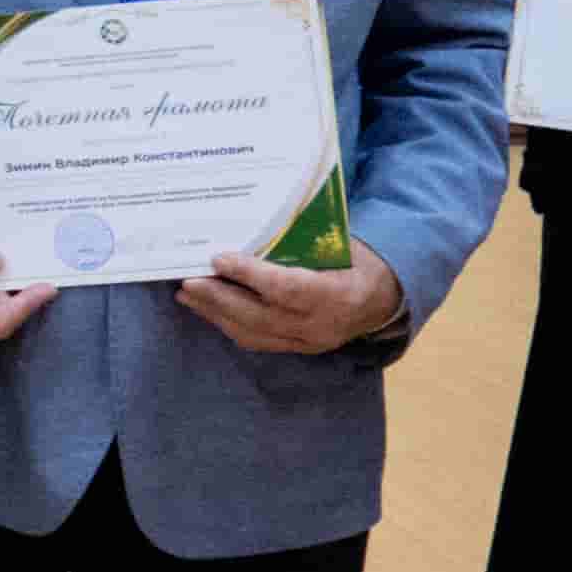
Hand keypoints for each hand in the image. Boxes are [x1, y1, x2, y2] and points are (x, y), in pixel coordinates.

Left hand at [182, 239, 402, 357]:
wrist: (384, 299)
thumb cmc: (357, 261)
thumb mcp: (341, 244)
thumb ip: (303, 240)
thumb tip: (253, 221)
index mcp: (339, 294)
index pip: (286, 288)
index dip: (250, 275)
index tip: (219, 258)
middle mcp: (322, 325)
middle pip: (261, 316)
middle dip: (219, 298)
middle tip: (188, 281)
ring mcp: (309, 342)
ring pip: (254, 333)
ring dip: (216, 314)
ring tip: (187, 295)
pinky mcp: (299, 349)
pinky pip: (257, 341)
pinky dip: (229, 324)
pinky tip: (209, 309)